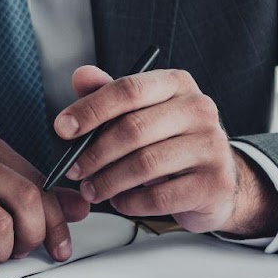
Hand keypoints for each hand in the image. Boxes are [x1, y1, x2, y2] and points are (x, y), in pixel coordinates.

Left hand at [54, 65, 277, 235]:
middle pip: (133, 129)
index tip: (62, 129)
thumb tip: (80, 76)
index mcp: (177, 84)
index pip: (128, 89)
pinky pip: (159, 197)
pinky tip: (120, 201)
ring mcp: (212, 146)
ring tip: (92, 190)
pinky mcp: (213, 184)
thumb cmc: (169, 142)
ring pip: (144, 164)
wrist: (215, 182)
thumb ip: (108, 95)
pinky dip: (130, 202)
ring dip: (108, 181)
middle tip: (73, 169)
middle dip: (94, 153)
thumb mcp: (139, 114)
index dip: (90, 109)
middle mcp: (199, 109)